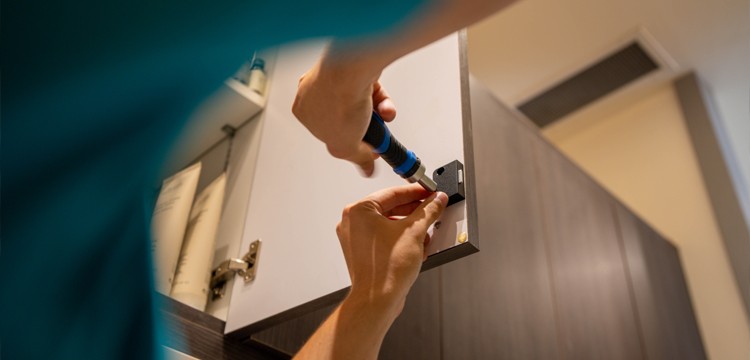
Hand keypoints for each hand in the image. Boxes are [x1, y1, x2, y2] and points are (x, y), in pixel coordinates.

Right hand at [292, 57, 396, 175]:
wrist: (352, 68)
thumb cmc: (337, 98)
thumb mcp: (344, 145)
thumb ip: (357, 159)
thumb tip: (366, 168)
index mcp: (303, 111)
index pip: (329, 135)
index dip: (349, 144)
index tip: (365, 150)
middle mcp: (315, 93)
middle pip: (346, 120)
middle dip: (365, 129)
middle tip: (376, 135)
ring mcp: (334, 78)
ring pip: (361, 105)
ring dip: (376, 117)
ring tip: (382, 118)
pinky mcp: (354, 69)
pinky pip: (369, 91)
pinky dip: (380, 101)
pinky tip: (385, 108)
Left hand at [336, 184, 447, 313]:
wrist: (377, 301)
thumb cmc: (385, 270)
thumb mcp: (414, 232)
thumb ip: (428, 211)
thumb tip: (436, 200)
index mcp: (358, 211)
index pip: (392, 193)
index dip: (416, 192)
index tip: (430, 192)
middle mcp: (352, 223)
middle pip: (390, 208)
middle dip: (415, 212)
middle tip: (432, 209)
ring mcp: (356, 240)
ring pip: (389, 225)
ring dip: (410, 228)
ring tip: (426, 232)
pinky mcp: (362, 254)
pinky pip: (385, 238)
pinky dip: (401, 240)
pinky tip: (417, 247)